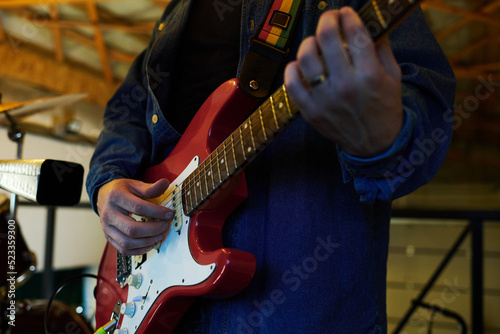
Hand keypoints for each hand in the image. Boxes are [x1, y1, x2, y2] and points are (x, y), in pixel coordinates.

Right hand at [97, 178, 172, 254]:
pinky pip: (123, 249)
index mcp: (116, 197)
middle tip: (165, 226)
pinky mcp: (108, 237)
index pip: (138, 208)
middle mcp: (109, 214)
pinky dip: (138, 250)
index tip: (169, 214)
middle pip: (132, 229)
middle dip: (153, 230)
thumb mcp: (135, 185)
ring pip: (127, 242)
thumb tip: (165, 183)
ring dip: (147, 242)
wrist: (103, 196)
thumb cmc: (121, 191)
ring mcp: (107, 227)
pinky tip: (149, 244)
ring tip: (159, 236)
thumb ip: (150, 188)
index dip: (156, 212)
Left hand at [284, 7, 402, 156]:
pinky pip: (292, 83)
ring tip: (315, 42)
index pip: (354, 33)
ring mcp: (325, 100)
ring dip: (309, 42)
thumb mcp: (394, 77)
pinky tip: (301, 65)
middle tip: (330, 19)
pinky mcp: (310, 111)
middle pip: (326, 38)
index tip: (346, 13)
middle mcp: (345, 86)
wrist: (375, 145)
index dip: (348, 16)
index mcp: (370, 75)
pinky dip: (292, 69)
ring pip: (306, 57)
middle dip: (327, 20)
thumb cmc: (385, 108)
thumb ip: (382, 49)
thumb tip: (369, 24)